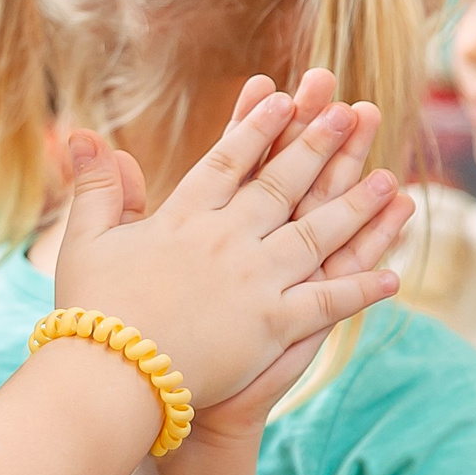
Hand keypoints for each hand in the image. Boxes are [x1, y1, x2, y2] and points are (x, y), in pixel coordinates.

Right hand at [50, 81, 403, 406]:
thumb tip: (82, 134)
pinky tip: (393, 276)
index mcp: (183, 217)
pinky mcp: (274, 325)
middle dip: (320, 145)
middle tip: (350, 114)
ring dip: (356, 205)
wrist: (110, 377)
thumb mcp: (86, 242)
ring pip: (318, 232)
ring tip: (389, 179)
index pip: (228, 160)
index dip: (258, 126)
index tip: (283, 98)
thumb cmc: (92, 313)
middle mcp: (227, 238)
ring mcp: (256, 280)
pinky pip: (329, 301)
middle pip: (283, 183)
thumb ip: (96, 188)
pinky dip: (362, 289)